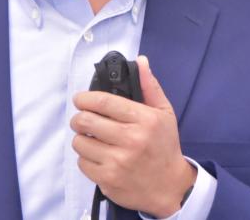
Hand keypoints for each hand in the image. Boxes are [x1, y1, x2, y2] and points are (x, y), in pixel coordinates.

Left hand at [71, 55, 196, 217]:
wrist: (170, 188)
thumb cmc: (165, 147)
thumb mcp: (165, 114)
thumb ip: (150, 86)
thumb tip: (140, 61)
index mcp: (144, 120)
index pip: (104, 102)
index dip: (85, 98)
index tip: (80, 99)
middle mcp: (130, 140)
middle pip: (86, 121)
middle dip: (78, 117)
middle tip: (82, 119)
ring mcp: (118, 162)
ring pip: (80, 142)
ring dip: (82, 138)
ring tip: (91, 138)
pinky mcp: (108, 180)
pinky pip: (82, 163)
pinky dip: (85, 158)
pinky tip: (97, 156)